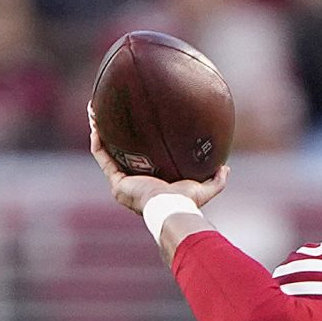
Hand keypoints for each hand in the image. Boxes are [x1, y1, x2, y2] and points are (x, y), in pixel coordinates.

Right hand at [90, 108, 223, 214]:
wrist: (171, 207)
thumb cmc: (186, 202)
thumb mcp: (205, 188)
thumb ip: (217, 180)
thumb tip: (226, 167)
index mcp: (149, 184)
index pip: (139, 163)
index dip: (134, 148)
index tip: (134, 130)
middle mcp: (132, 184)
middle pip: (119, 156)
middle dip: (112, 136)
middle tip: (110, 115)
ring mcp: (122, 184)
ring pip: (106, 154)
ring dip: (99, 133)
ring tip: (95, 112)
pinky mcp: (116, 183)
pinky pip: (102, 157)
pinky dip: (98, 141)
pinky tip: (96, 123)